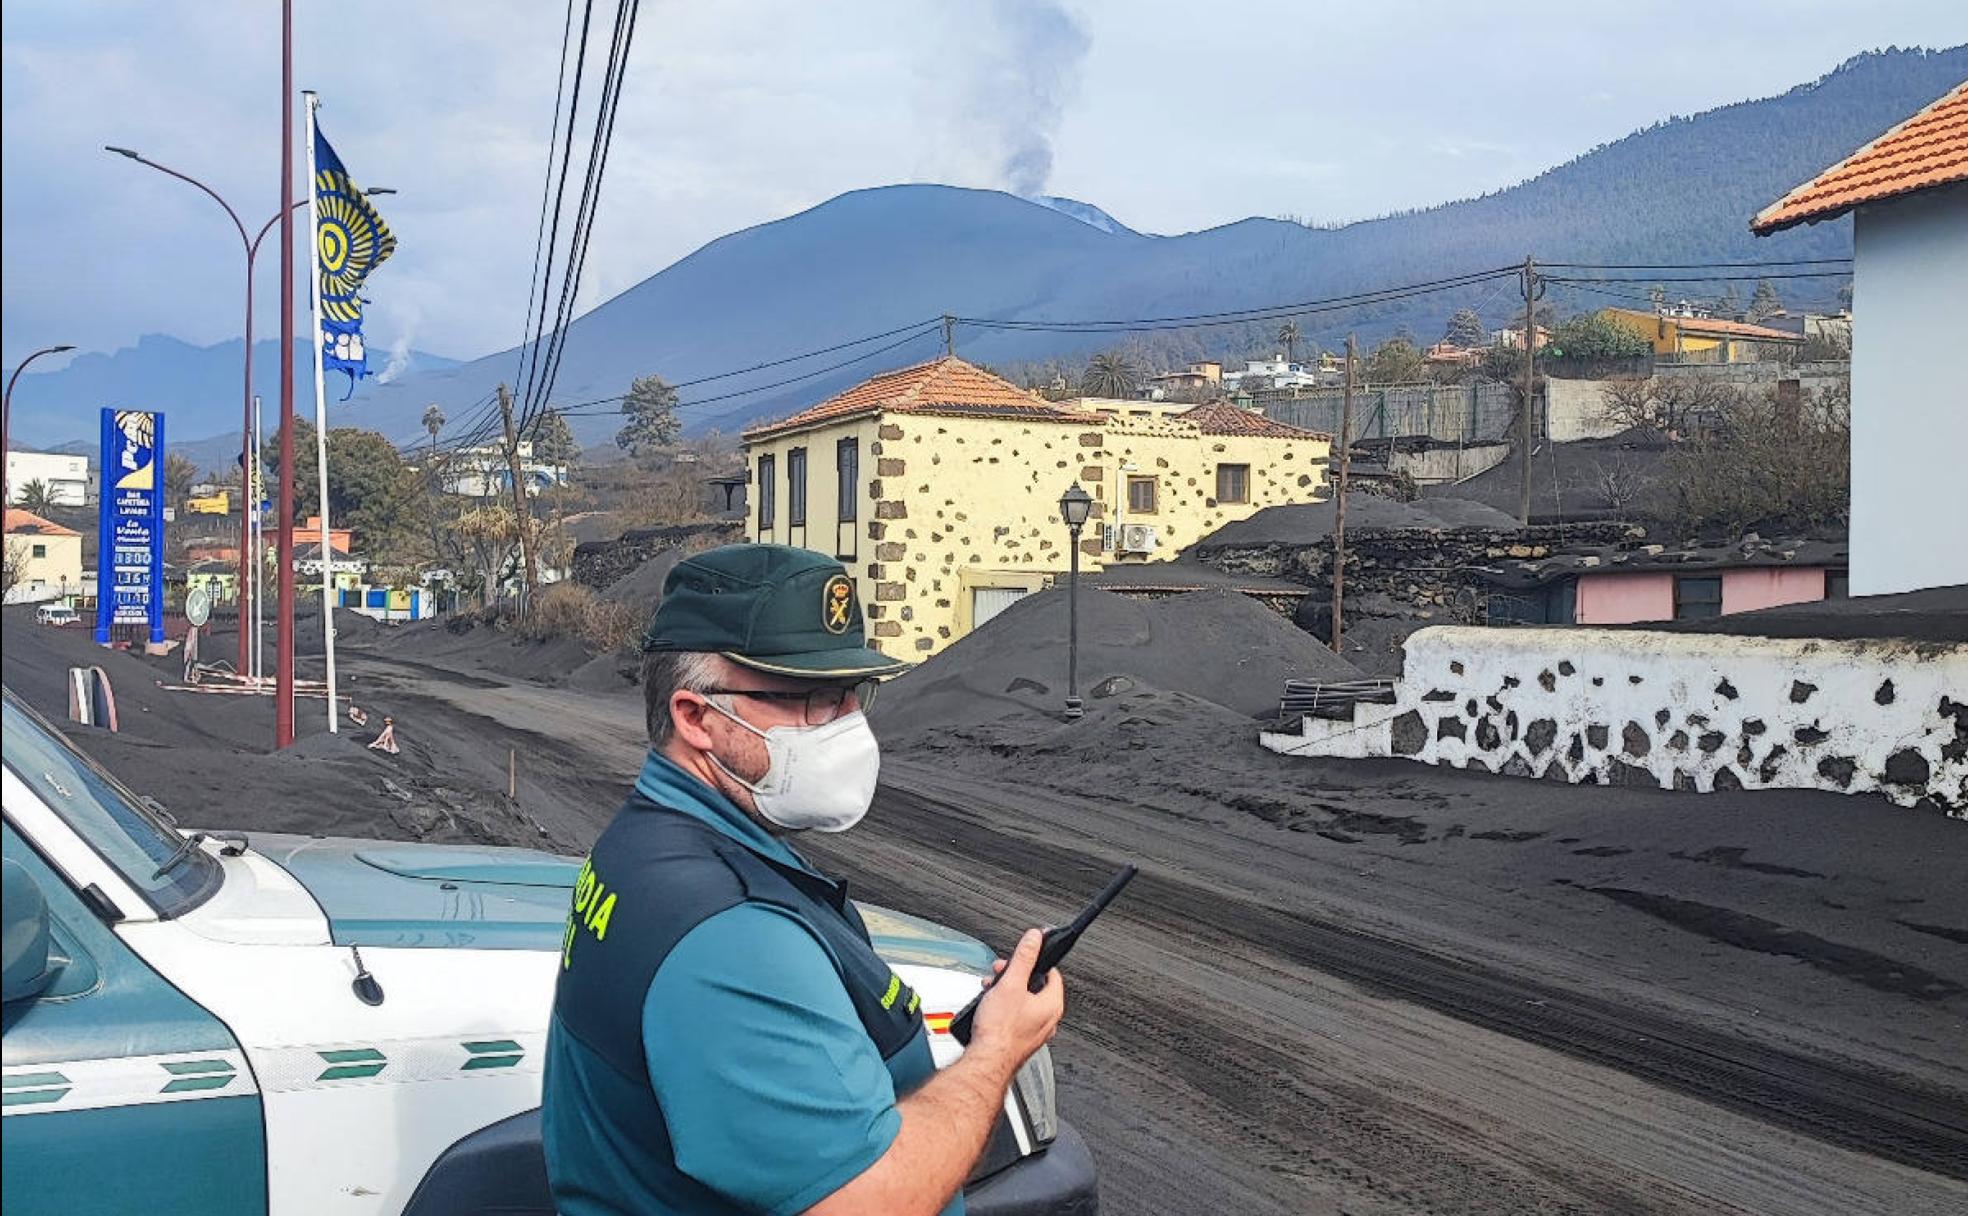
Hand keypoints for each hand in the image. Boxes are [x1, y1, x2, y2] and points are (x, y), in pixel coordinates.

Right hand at [968, 929, 1063, 1072]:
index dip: (1036, 960)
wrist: (986, 1061)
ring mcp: (1034, 1032)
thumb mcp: (1011, 983)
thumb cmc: (1000, 1031)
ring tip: (991, 991)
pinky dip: (1004, 1009)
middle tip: (1001, 974)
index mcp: (1052, 1004)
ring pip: (1024, 1003)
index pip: (1052, 973)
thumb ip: (1024, 957)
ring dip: (1007, 992)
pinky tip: (990, 1010)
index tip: (1026, 953)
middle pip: (1036, 987)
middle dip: (1016, 977)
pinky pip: (1016, 1018)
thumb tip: (1034, 938)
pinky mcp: (1020, 1041)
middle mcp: (1048, 1020)